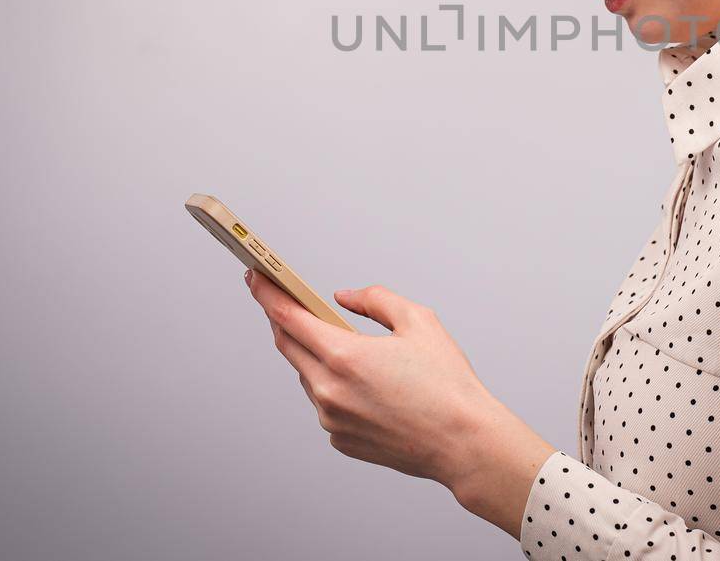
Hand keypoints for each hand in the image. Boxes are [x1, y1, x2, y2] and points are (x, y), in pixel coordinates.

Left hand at [243, 269, 513, 493]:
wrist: (463, 443)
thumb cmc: (447, 384)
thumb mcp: (418, 320)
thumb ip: (375, 300)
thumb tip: (343, 298)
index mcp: (344, 356)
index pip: (288, 317)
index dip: (267, 293)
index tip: (256, 276)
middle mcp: (329, 391)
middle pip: (287, 346)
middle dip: (281, 318)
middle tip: (282, 298)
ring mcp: (332, 420)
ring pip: (307, 376)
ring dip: (311, 354)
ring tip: (332, 338)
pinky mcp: (340, 440)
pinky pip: (325, 404)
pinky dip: (331, 385)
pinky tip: (358, 380)